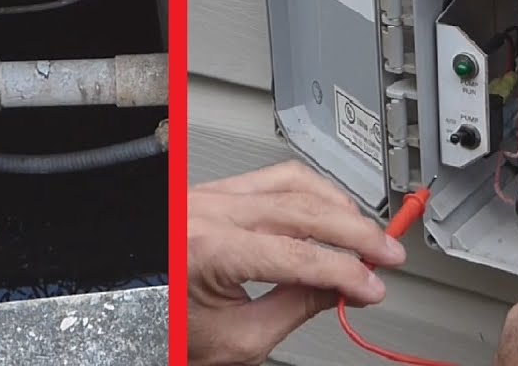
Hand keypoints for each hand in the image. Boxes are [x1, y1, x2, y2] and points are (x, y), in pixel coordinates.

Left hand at [188, 161, 406, 364]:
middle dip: (354, 231)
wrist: (129, 311)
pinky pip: (270, 178)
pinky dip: (308, 192)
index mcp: (209, 249)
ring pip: (290, 181)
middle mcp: (207, 211)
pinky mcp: (211, 194)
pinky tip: (329, 209)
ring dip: (336, 204)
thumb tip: (341, 287)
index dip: (346, 272)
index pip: (298, 254)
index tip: (373, 287)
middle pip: (301, 207)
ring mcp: (208, 196)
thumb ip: (294, 308)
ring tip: (366, 233)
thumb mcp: (237, 338)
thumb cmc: (167, 326)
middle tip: (388, 255)